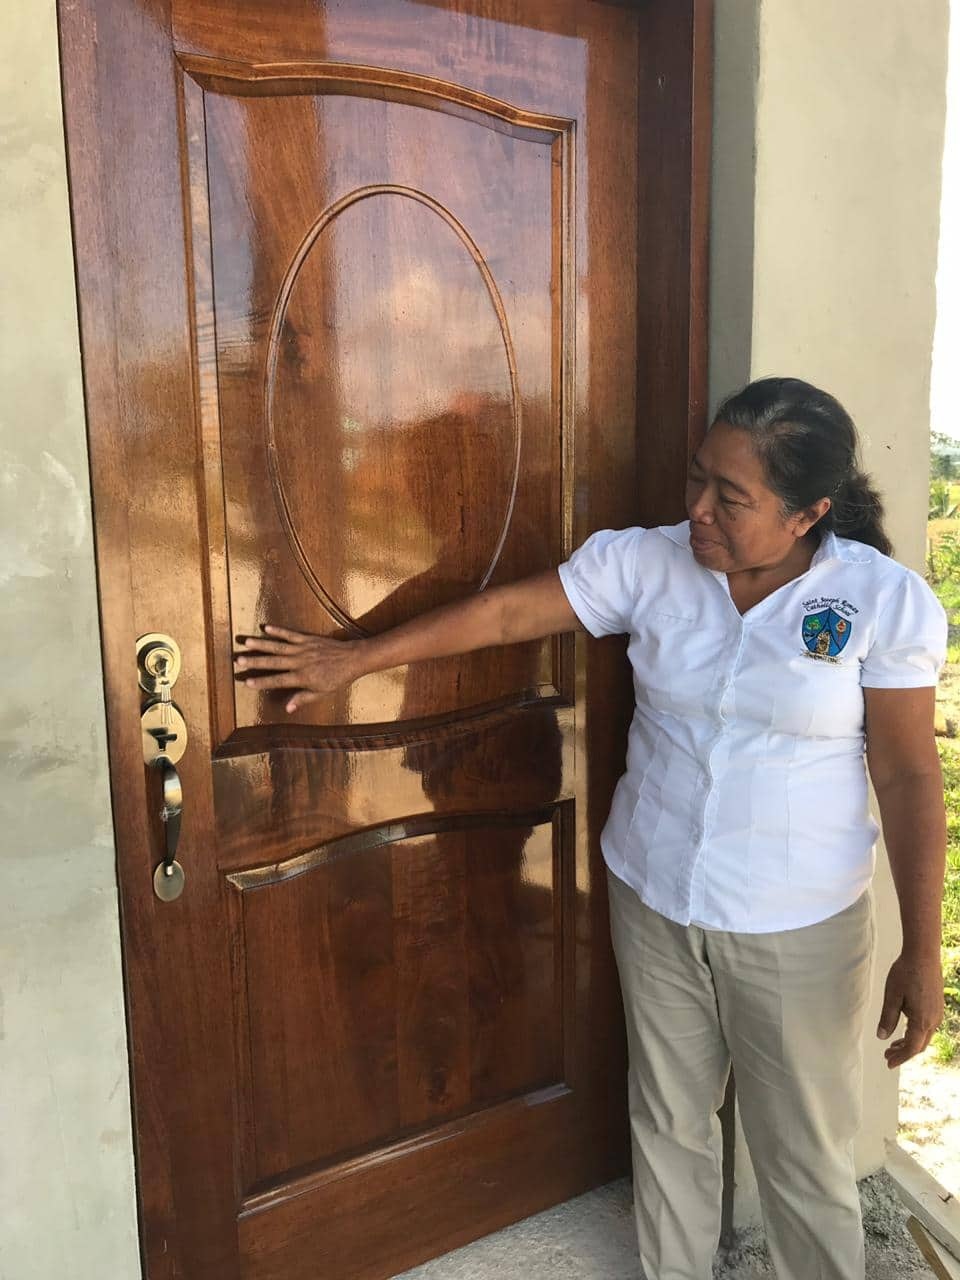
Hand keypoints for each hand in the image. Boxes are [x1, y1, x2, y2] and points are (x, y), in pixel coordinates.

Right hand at [233, 625, 363, 711]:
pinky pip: (290, 634)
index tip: (247, 682)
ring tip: (246, 642)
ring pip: (278, 647)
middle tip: (238, 660)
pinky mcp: (307, 639)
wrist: (353, 659)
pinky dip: (278, 631)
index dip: (262, 682)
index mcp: (303, 677)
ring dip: (261, 644)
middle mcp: (300, 662)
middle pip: (274, 662)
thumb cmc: (338, 679)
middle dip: (255, 661)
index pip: (278, 680)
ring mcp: (303, 649)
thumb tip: (287, 708)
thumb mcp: (323, 693)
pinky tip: (265, 628)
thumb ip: (303, 698)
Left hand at [876, 953, 944, 1067]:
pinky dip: (915, 1033)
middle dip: (904, 1052)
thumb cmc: (906, 973)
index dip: (900, 1057)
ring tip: (893, 1044)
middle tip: (887, 1054)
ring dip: (910, 1043)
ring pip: (924, 1036)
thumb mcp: (892, 996)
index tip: (888, 1062)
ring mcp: (937, 1013)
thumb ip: (887, 1018)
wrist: (923, 955)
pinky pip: (928, 1026)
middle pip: (919, 1045)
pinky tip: (905, 1028)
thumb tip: (881, 1037)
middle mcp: (933, 1020)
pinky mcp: (937, 1006)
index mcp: (922, 1020)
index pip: (912, 1048)